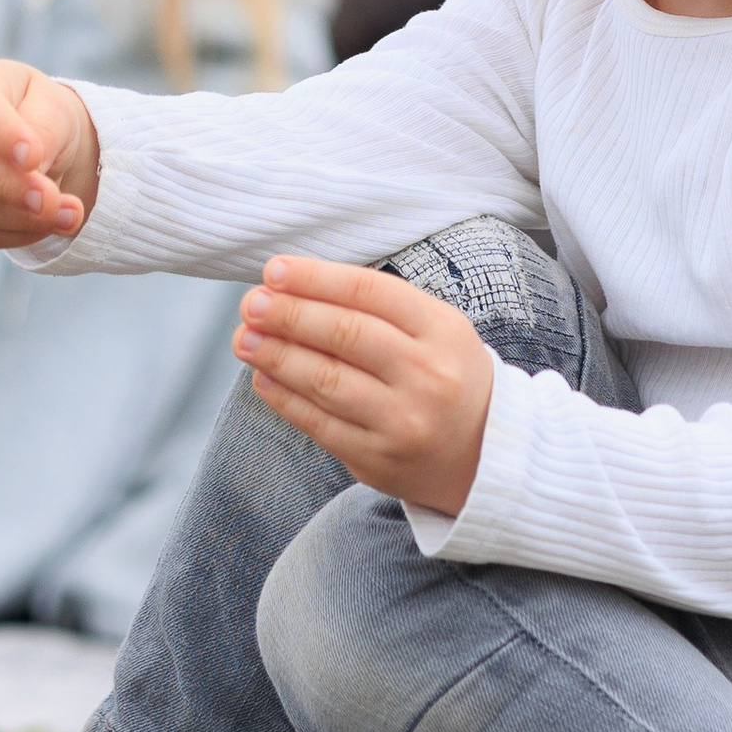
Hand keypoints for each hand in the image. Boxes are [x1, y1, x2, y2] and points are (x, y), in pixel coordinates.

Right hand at [0, 59, 99, 247]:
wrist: (29, 142)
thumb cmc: (39, 114)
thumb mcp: (54, 108)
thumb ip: (44, 129)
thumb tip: (32, 166)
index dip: (2, 133)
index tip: (34, 157)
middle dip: (8, 185)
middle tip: (52, 201)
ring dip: (16, 218)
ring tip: (66, 217)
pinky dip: (8, 235)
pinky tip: (43, 227)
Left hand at [234, 255, 494, 514]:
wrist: (487, 456)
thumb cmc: (448, 376)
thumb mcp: (437, 328)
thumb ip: (379, 306)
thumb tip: (298, 287)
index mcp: (442, 330)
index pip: (369, 292)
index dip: (316, 279)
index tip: (274, 271)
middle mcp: (425, 375)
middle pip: (344, 335)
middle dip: (288, 315)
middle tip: (250, 303)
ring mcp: (402, 422)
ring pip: (326, 381)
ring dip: (277, 356)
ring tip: (244, 338)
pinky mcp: (378, 460)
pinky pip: (321, 425)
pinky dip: (285, 399)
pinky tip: (262, 378)